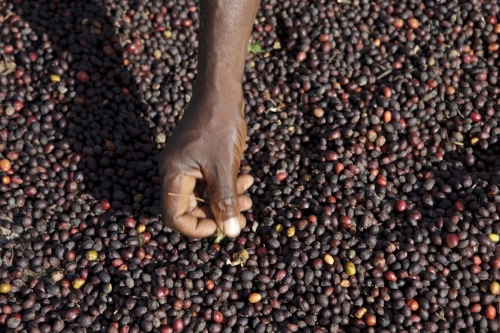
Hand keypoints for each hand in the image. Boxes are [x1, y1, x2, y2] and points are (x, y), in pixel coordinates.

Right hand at [158, 96, 252, 238]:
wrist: (222, 92)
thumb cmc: (219, 125)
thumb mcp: (225, 168)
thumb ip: (226, 202)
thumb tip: (230, 232)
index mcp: (173, 175)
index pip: (174, 216)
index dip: (197, 228)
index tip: (222, 227)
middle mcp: (176, 172)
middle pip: (192, 208)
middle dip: (219, 213)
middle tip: (244, 212)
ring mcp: (188, 164)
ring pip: (205, 195)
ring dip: (228, 198)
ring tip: (249, 193)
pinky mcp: (200, 158)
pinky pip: (211, 180)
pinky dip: (228, 183)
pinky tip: (247, 178)